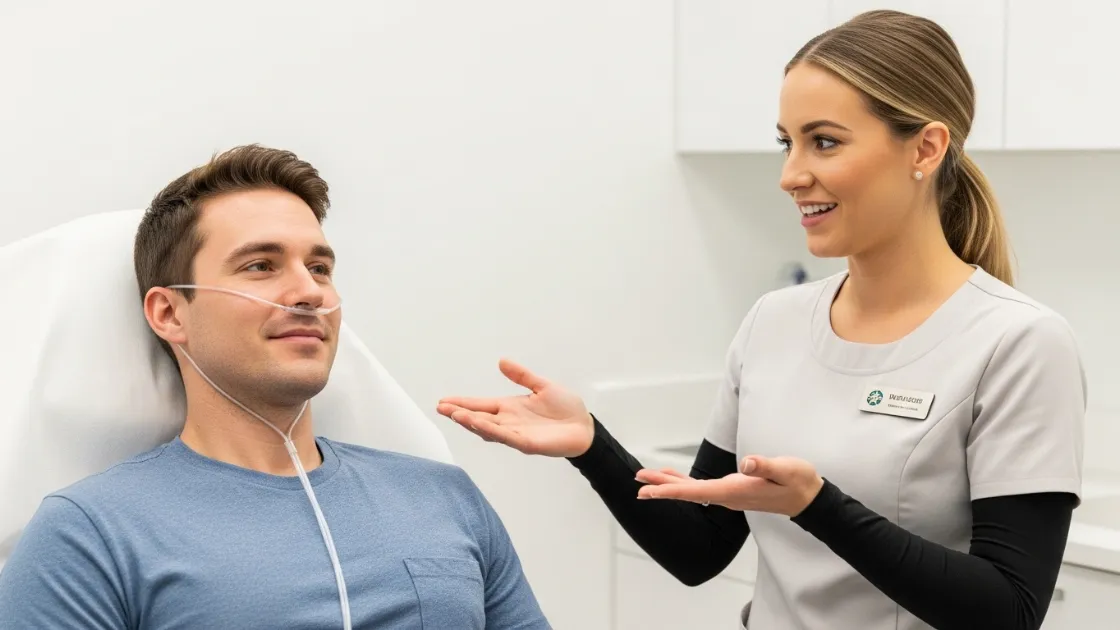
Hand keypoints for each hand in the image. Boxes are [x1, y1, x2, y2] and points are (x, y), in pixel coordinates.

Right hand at [437, 359, 594, 457]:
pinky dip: (492, 430)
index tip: (443, 401)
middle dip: (460, 413)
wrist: (584, 427)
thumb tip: (501, 361)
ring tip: (455, 414)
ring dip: (471, 422)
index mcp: (510, 408)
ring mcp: (516, 434)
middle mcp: (509, 422)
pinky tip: (479, 423)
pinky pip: (506, 437)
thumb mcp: (542, 385)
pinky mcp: (527, 444)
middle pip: (479, 418)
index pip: (481, 405)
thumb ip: (522, 376)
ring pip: (488, 429)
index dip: (463, 403)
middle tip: (441, 408)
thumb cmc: (566, 408)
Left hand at [635, 455, 824, 517]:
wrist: (809, 498)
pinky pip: (701, 488)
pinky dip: (684, 482)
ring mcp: (729, 494)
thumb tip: (745, 464)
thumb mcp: (785, 469)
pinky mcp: (733, 489)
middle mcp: (727, 496)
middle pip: (687, 492)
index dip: (669, 490)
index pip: (695, 492)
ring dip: (668, 484)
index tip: (647, 492)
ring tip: (646, 481)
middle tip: (636, 484)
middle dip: (660, 488)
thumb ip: (764, 466)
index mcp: (735, 491)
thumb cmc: (798, 482)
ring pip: (691, 490)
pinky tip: (673, 478)